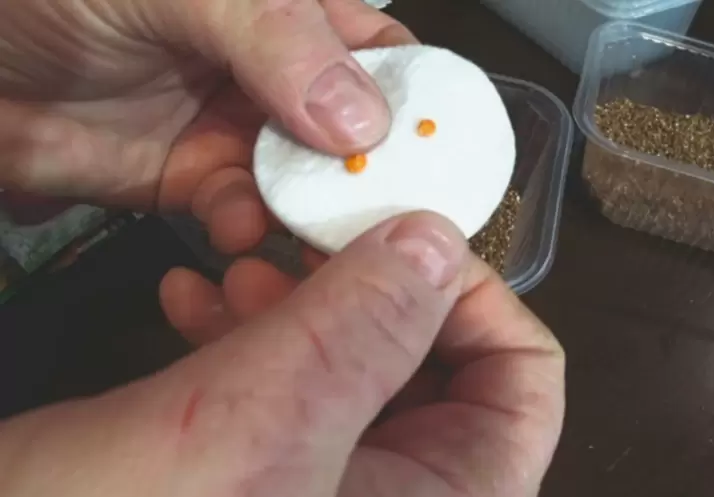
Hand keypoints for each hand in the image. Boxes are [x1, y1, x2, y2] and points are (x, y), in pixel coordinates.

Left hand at [0, 0, 411, 252]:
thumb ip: (276, 41)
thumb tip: (362, 120)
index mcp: (292, 13)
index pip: (385, 51)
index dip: (421, 96)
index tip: (444, 147)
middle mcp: (280, 75)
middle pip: (362, 131)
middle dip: (378, 171)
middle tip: (392, 210)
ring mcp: (242, 132)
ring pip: (311, 183)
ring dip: (317, 210)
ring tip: (317, 229)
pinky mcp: (198, 185)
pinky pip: (245, 216)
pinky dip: (249, 228)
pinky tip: (239, 226)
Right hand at [0, 212, 565, 496]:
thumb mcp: (253, 429)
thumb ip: (359, 329)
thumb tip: (437, 242)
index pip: (524, 384)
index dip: (479, 296)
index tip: (406, 237)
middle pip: (436, 367)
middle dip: (371, 289)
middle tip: (310, 233)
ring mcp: (327, 493)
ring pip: (354, 369)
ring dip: (300, 302)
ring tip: (236, 264)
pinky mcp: (260, 482)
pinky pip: (285, 396)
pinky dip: (246, 337)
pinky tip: (189, 300)